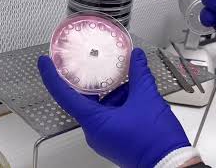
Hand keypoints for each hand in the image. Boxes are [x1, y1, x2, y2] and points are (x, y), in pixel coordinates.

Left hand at [38, 48, 190, 167]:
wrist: (170, 163)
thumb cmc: (155, 141)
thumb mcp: (147, 99)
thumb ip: (139, 74)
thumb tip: (136, 58)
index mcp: (95, 122)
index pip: (64, 96)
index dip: (52, 76)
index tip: (45, 63)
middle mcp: (95, 132)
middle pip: (85, 100)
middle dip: (94, 81)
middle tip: (95, 64)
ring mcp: (105, 137)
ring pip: (100, 107)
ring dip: (112, 92)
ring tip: (127, 78)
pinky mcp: (114, 139)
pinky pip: (109, 116)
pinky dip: (118, 103)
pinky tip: (134, 93)